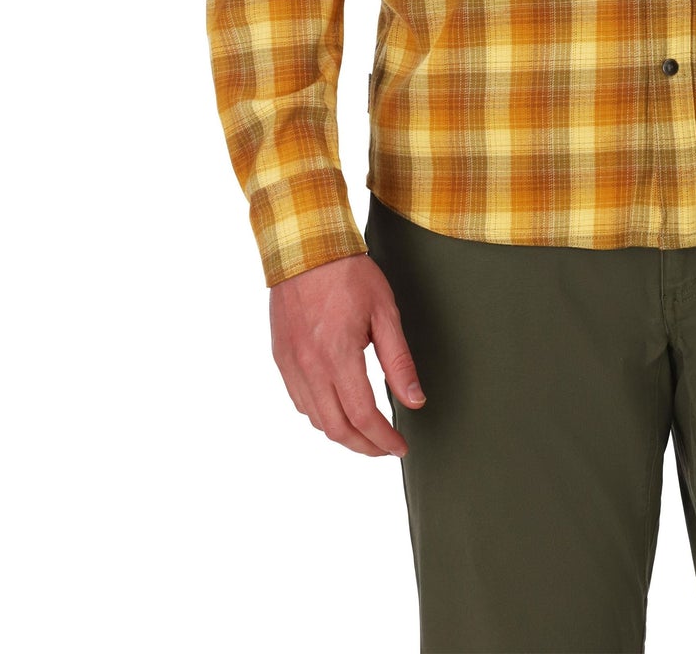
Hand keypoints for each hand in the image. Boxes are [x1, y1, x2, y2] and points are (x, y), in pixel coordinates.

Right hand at [269, 251, 426, 454]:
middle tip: (385, 448)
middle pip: (336, 428)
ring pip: (315, 419)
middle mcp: (309, 368)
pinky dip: (320, 414)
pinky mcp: (280, 357)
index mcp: (337, 357)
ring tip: (366, 432)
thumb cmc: (349, 274)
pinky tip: (338, 408)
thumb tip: (414, 401)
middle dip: (364, 446)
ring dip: (342, 433)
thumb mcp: (385, 313)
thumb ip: (399, 361)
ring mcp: (290, 364)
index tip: (400, 447)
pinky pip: (299, 400)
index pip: (363, 417)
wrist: (305, 247)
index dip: (383, 439)